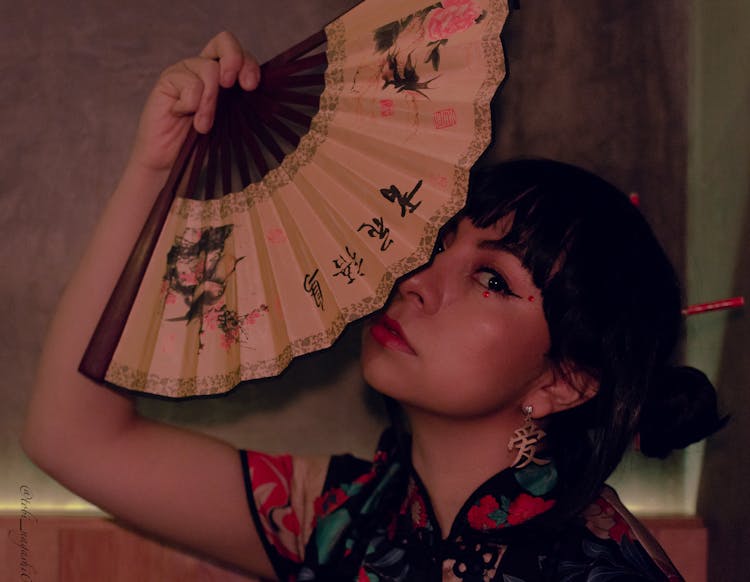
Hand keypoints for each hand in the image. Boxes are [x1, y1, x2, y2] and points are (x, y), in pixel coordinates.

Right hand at [129, 31, 259, 173]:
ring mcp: (185, 71)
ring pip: (208, 69)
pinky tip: (180, 115)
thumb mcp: (230, 125)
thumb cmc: (202, 145)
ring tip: (203, 126)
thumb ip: (241, 105)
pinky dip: (189, 105)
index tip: (251, 86)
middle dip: (234, 60)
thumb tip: (257, 89)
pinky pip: (188, 84)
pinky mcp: (168, 80)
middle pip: (224, 41)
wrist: (171, 162)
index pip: (241, 53)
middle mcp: (205, 68)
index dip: (248, 63)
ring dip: (210, 102)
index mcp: (224, 76)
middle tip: (231, 86)